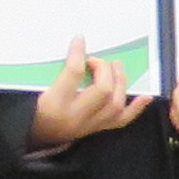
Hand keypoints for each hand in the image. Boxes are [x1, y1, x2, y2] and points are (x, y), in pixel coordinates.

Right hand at [29, 36, 150, 149]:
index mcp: (55, 103)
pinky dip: (136, 108)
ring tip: (116, 67)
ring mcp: (89, 125)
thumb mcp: (36, 91)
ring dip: (120, 82)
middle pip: (102, 90)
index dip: (78, 54)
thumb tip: (75, 52)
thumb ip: (53, 74)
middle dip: (104, 69)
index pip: (73, 74)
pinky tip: (145, 96)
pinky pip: (121, 121)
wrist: (36, 138)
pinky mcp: (97, 130)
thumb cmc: (33, 110)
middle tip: (97, 61)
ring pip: (115, 104)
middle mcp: (75, 116)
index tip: (80, 40)